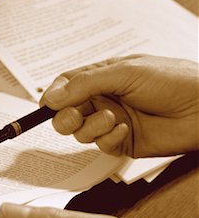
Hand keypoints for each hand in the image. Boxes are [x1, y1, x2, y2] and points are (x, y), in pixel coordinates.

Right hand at [40, 55, 198, 157]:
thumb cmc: (170, 80)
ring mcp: (109, 123)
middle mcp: (101, 100)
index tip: (47, 105)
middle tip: (75, 115)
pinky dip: (108, 138)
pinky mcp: (120, 142)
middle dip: (66, 117)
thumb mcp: (123, 72)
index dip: (53, 96)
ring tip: (113, 118)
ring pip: (80, 132)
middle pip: (66, 113)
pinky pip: (100, 145)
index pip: (65, 86)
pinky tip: (125, 129)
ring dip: (91, 127)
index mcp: (100, 78)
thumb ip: (84, 84)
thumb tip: (51, 97)